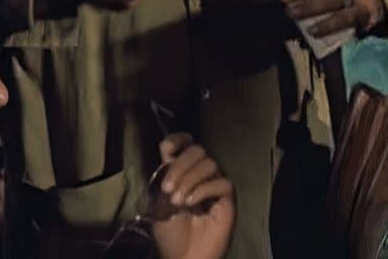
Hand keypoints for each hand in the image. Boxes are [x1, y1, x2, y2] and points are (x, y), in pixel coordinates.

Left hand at [152, 134, 235, 258]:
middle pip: (198, 150)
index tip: (168, 149)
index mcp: (183, 172)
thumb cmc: (170, 233)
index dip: (178, 140)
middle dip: (180, 166)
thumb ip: (163, 177)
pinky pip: (222, 183)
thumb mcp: (159, 202)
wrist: (183, 257)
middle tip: (168, 189)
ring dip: (189, 179)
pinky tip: (191, 203)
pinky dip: (204, 189)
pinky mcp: (228, 200)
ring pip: (210, 164)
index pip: (186, 144)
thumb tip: (166, 155)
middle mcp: (201, 175)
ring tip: (178, 201)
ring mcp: (215, 187)